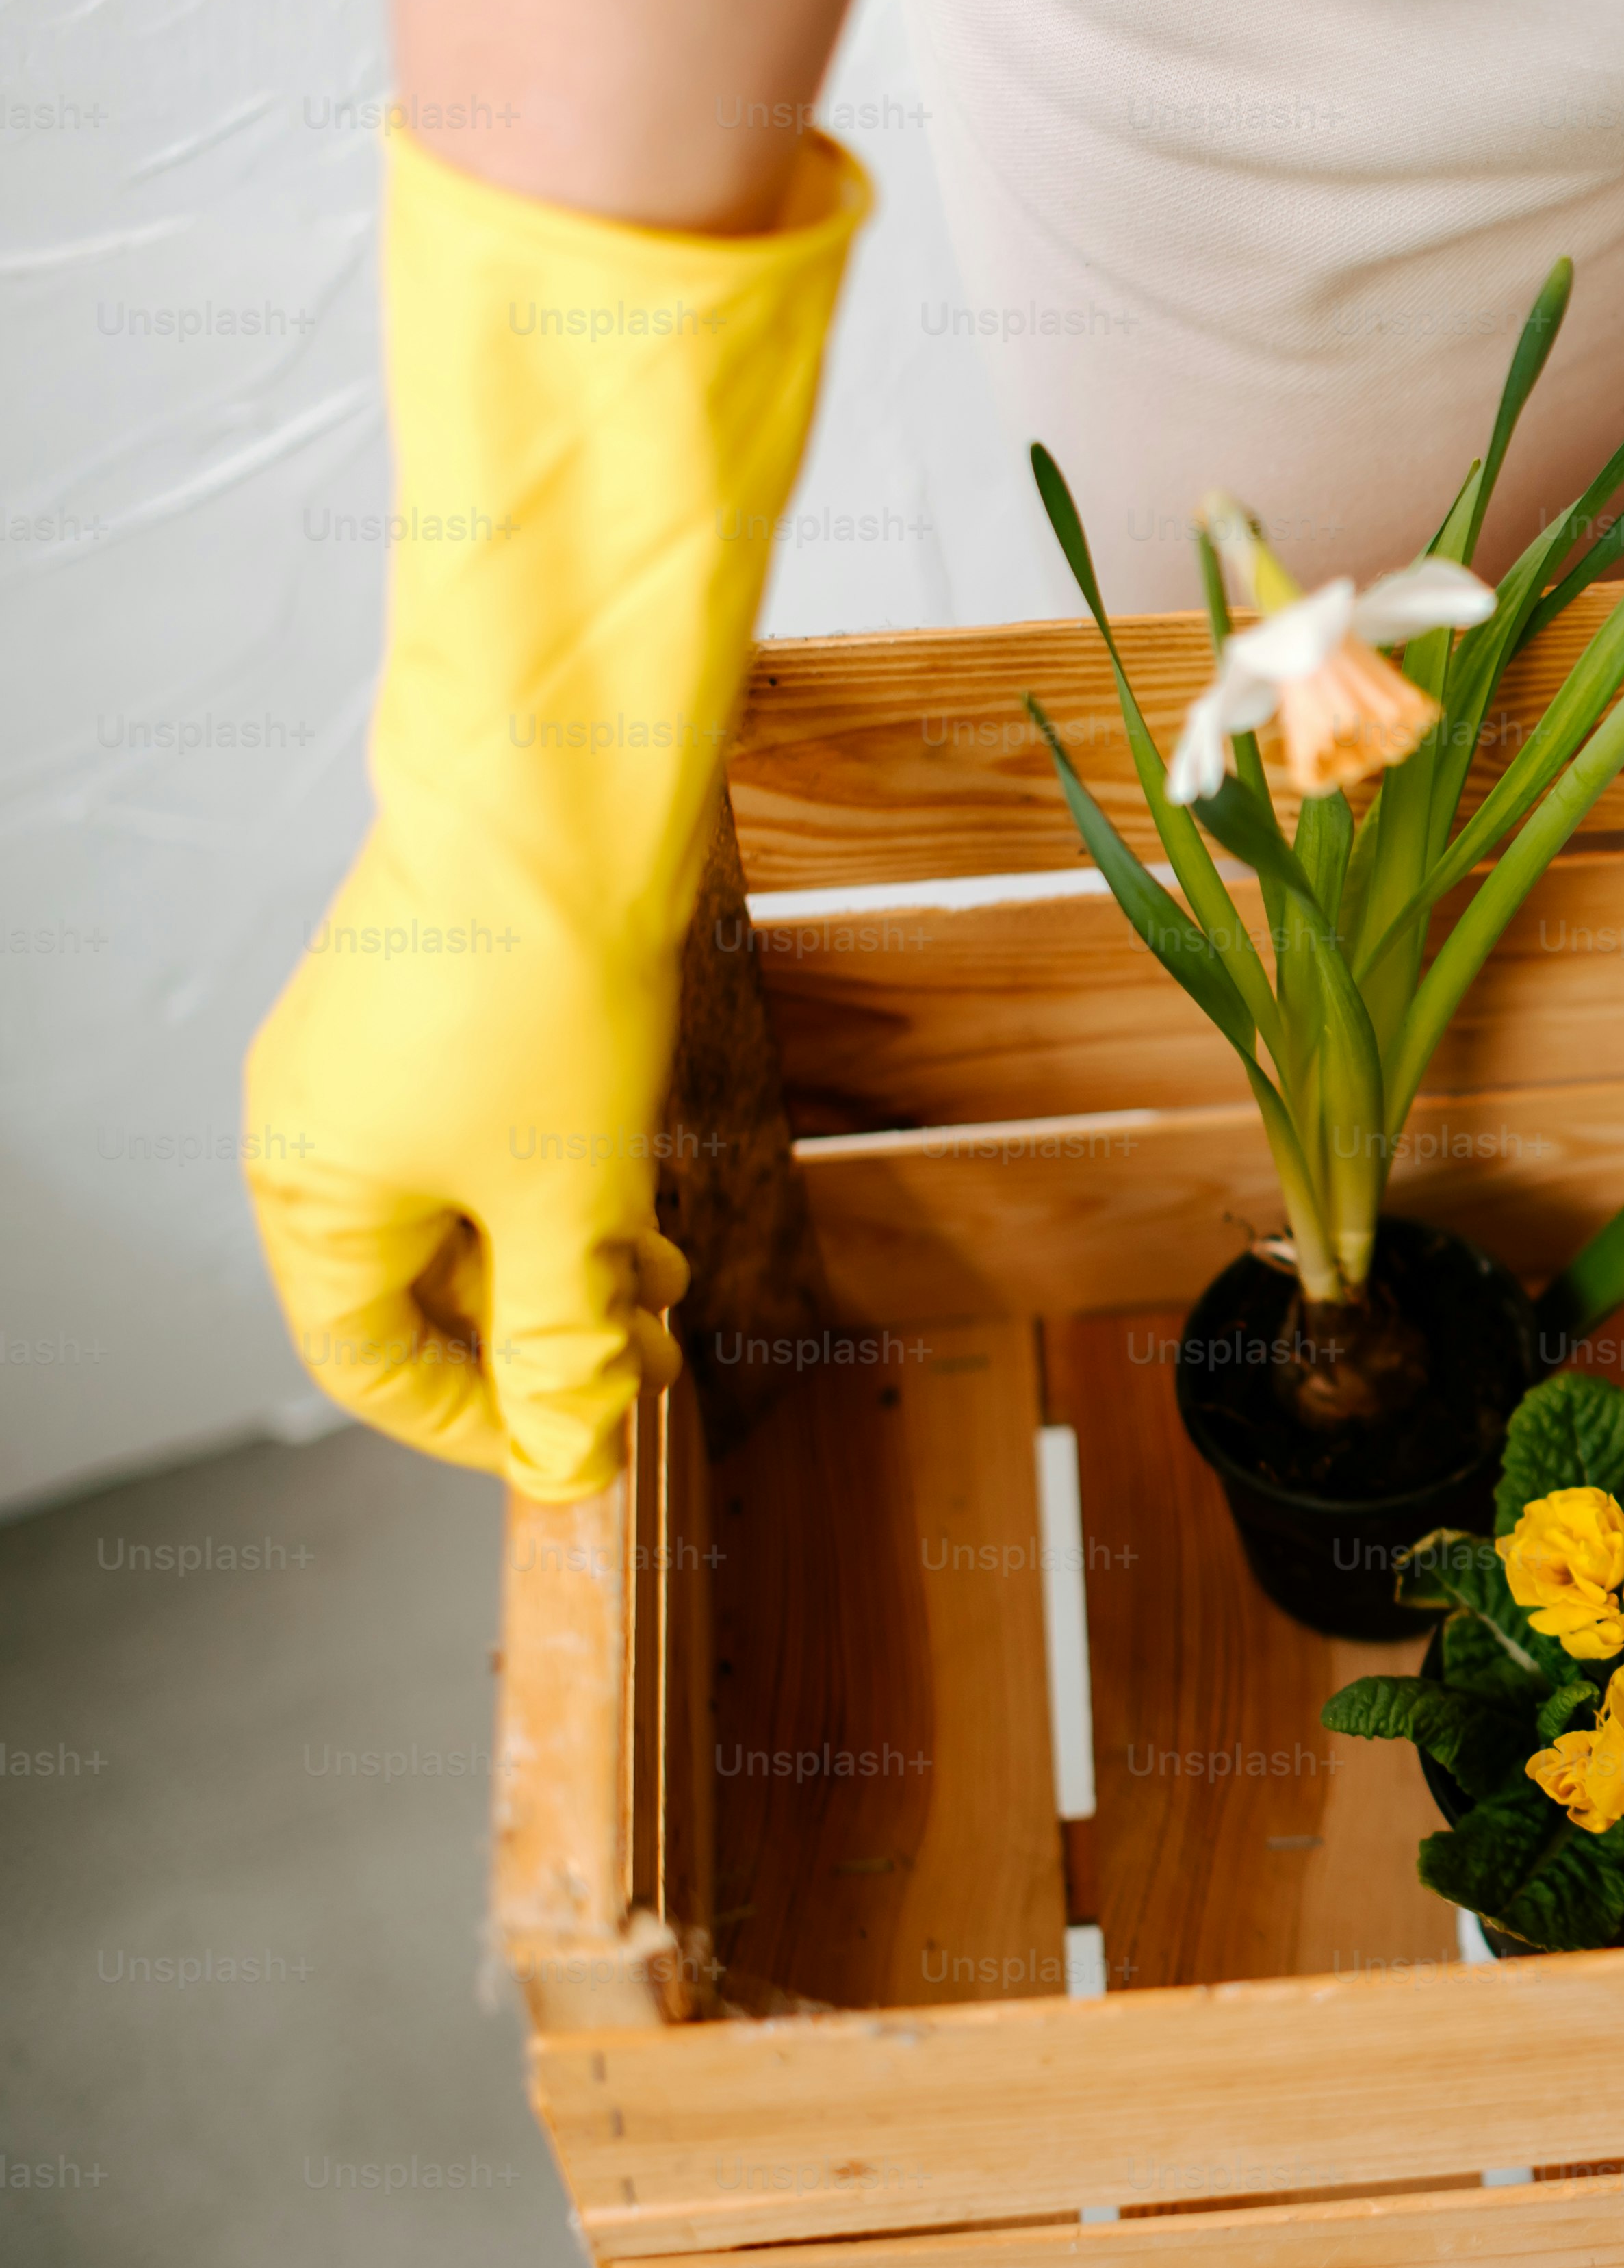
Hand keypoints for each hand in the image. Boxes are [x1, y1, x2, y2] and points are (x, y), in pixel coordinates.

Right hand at [246, 132, 863, 1498]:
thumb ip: (562, 1337)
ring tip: (668, 1292)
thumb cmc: (542, 998)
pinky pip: (487, 1149)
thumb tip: (568, 1458)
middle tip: (657, 1366)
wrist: (556, 810)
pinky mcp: (436, 1026)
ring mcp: (372, 1076)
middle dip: (542, 1338)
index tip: (580, 1450)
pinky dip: (562, 1196)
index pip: (371, 1365)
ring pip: (467, 1220)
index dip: (477, 1425)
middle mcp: (318, 1137)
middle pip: (422, 1295)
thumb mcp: (569, 1201)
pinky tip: (644, 1217)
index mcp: (312, 1195)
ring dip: (566, 1270)